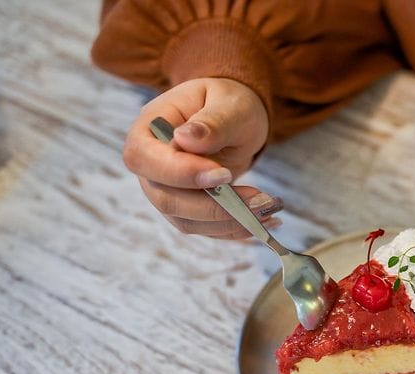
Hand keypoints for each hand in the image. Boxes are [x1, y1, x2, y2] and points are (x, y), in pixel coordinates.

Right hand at [122, 77, 279, 238]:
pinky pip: (205, 228)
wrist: (234, 118)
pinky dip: (235, 228)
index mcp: (148, 130)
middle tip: (259, 199)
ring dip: (229, 221)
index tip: (223, 174)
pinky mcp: (187, 210)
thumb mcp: (229, 104)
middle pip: (166, 199)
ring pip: (187, 220)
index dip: (181, 173)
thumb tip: (186, 138)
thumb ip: (213, 122)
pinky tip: (265, 220)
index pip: (146, 158)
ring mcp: (166, 191)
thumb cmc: (228, 104)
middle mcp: (150, 166)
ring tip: (268, 208)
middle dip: (214, 205)